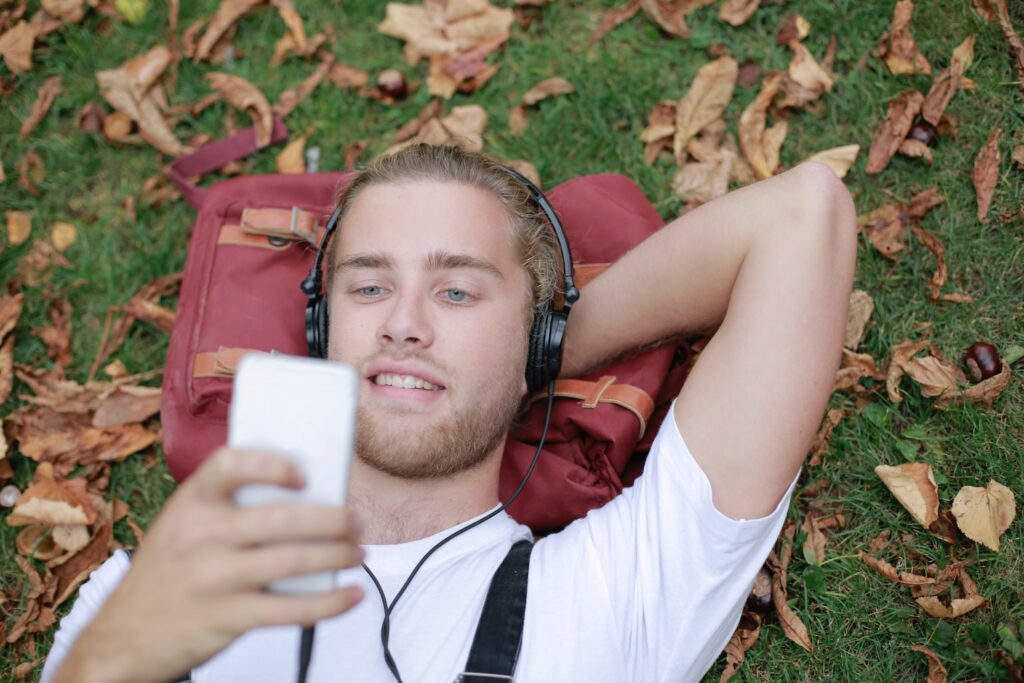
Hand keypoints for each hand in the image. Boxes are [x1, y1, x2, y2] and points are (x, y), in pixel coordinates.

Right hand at [54, 447, 364, 682]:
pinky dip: (330, 602)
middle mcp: (200, 536)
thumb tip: (308, 497)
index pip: (229, 464)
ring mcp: (214, 579)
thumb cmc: (170, 570)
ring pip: (293, 562)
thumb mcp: (184, 524)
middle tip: (355, 520)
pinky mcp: (227, 618)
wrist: (124, 637)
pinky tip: (352, 594)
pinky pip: (291, 610)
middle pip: (281, 519)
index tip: (303, 474)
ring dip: (338, 555)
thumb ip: (231, 507)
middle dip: (332, 520)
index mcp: (191, 503)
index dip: (271, 465)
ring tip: (357, 552)